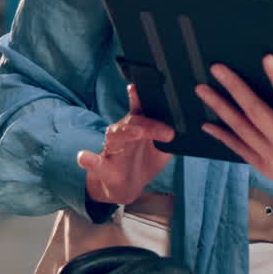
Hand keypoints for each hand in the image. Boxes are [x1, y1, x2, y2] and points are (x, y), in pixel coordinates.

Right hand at [77, 84, 174, 205]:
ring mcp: (111, 149)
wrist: (128, 186)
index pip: (141, 109)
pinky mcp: (101, 167)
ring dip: (126, 134)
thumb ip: (172, 136)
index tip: (138, 87)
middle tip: (167, 132)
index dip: (139, 97)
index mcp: (139, 126)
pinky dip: (88, 159)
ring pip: (115, 136)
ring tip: (137, 133)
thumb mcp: (164, 149)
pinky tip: (83, 156)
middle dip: (149, 125)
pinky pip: (93, 162)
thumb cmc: (146, 161)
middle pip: (133, 122)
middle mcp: (123, 134)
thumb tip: (190, 125)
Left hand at [196, 56, 272, 210]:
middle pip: (254, 110)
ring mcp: (270, 156)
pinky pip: (239, 149)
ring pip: (240, 128)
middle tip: (217, 69)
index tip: (267, 58)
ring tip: (203, 90)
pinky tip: (207, 124)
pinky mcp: (263, 167)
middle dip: (234, 86)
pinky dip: (222, 135)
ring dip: (220, 106)